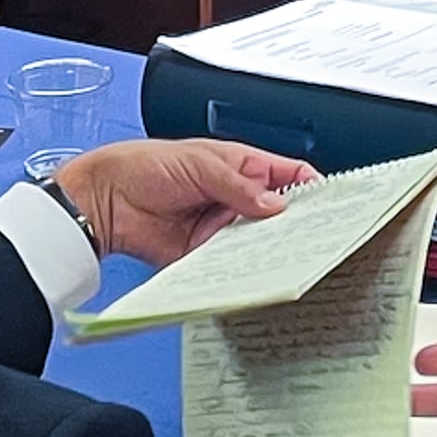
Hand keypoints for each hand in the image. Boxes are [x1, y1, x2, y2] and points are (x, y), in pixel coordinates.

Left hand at [54, 138, 309, 265]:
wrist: (105, 200)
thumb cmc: (145, 165)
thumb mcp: (200, 164)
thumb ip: (239, 186)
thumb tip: (277, 205)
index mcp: (242, 165)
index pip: (289, 174)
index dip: (312, 186)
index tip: (331, 202)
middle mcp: (236, 198)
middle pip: (279, 213)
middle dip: (295, 224)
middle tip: (313, 237)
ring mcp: (221, 227)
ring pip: (258, 241)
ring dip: (268, 249)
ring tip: (287, 258)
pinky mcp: (205, 254)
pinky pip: (230, 263)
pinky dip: (241, 269)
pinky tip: (251, 272)